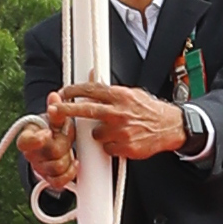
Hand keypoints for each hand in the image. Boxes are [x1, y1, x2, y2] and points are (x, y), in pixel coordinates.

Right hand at [17, 111, 75, 182]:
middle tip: (65, 137)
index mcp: (27, 138)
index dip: (37, 139)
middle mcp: (31, 155)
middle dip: (64, 143)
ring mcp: (40, 168)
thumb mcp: (53, 119)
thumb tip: (54, 96)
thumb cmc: (50, 130)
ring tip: (68, 149)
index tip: (48, 133)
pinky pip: (60, 181)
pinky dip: (70, 172)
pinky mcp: (49, 179)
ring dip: (68, 157)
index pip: (25, 142)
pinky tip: (74, 162)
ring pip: (58, 167)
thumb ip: (55, 111)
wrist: (49, 145)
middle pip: (52, 152)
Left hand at [57, 79, 191, 162]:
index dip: (74, 90)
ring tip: (113, 130)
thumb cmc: (149, 110)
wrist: (170, 127)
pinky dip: (110, 146)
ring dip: (99, 133)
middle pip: (86, 109)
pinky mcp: (125, 147)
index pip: (92, 90)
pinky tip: (120, 140)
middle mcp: (119, 112)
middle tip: (53, 110)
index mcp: (121, 95)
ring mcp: (122, 130)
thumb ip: (111, 89)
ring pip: (96, 134)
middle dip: (66, 109)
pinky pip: (107, 148)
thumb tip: (93, 75)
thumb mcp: (132, 93)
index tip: (62, 92)